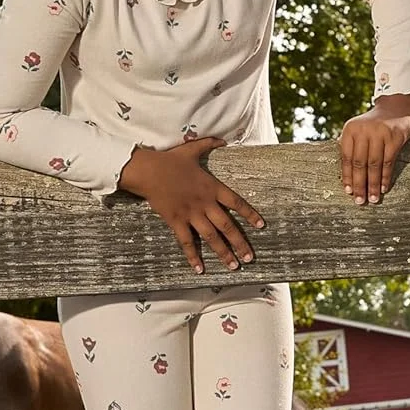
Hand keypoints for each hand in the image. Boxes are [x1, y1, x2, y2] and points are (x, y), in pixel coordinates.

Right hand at [119, 139, 263, 272]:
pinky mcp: (176, 221)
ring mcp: (191, 214)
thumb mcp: (192, 149)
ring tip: (234, 266)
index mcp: (212, 187)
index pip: (236, 203)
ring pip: (211, 237)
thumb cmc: (170, 160)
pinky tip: (200, 269)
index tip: (261, 226)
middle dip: (240, 243)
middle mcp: (205, 203)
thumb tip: (223, 139)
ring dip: (223, 253)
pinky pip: (187, 242)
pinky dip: (193, 257)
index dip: (250, 214)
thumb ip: (209, 144)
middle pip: (227, 226)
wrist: (148, 171)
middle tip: (250, 257)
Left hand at [339, 95, 409, 204]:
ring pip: (374, 164)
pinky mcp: (395, 137)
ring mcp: (380, 133)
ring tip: (373, 199)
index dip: (347, 176)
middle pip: (359, 163)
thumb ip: (351, 149)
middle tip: (359, 201)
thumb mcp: (358, 131)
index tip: (348, 192)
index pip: (347, 157)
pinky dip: (385, 177)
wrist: (396, 108)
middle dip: (359, 184)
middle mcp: (363, 130)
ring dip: (373, 184)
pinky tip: (384, 188)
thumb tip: (347, 179)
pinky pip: (388, 161)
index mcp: (350, 129)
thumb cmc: (374, 126)